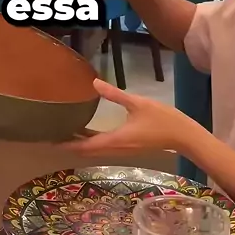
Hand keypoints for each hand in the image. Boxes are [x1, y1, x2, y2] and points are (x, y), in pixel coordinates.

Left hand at [63, 79, 194, 154]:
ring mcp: (123, 150)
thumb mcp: (137, 103)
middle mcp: (116, 149)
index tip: (51, 142)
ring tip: (66, 134)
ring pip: (96, 150)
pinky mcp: (128, 147)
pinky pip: (105, 147)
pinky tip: (88, 133)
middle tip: (53, 137)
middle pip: (88, 151)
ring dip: (81, 144)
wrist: (183, 136)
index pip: (85, 146)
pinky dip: (92, 142)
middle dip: (70, 145)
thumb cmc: (162, 119)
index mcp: (116, 140)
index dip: (68, 145)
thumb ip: (115, 94)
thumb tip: (94, 83)